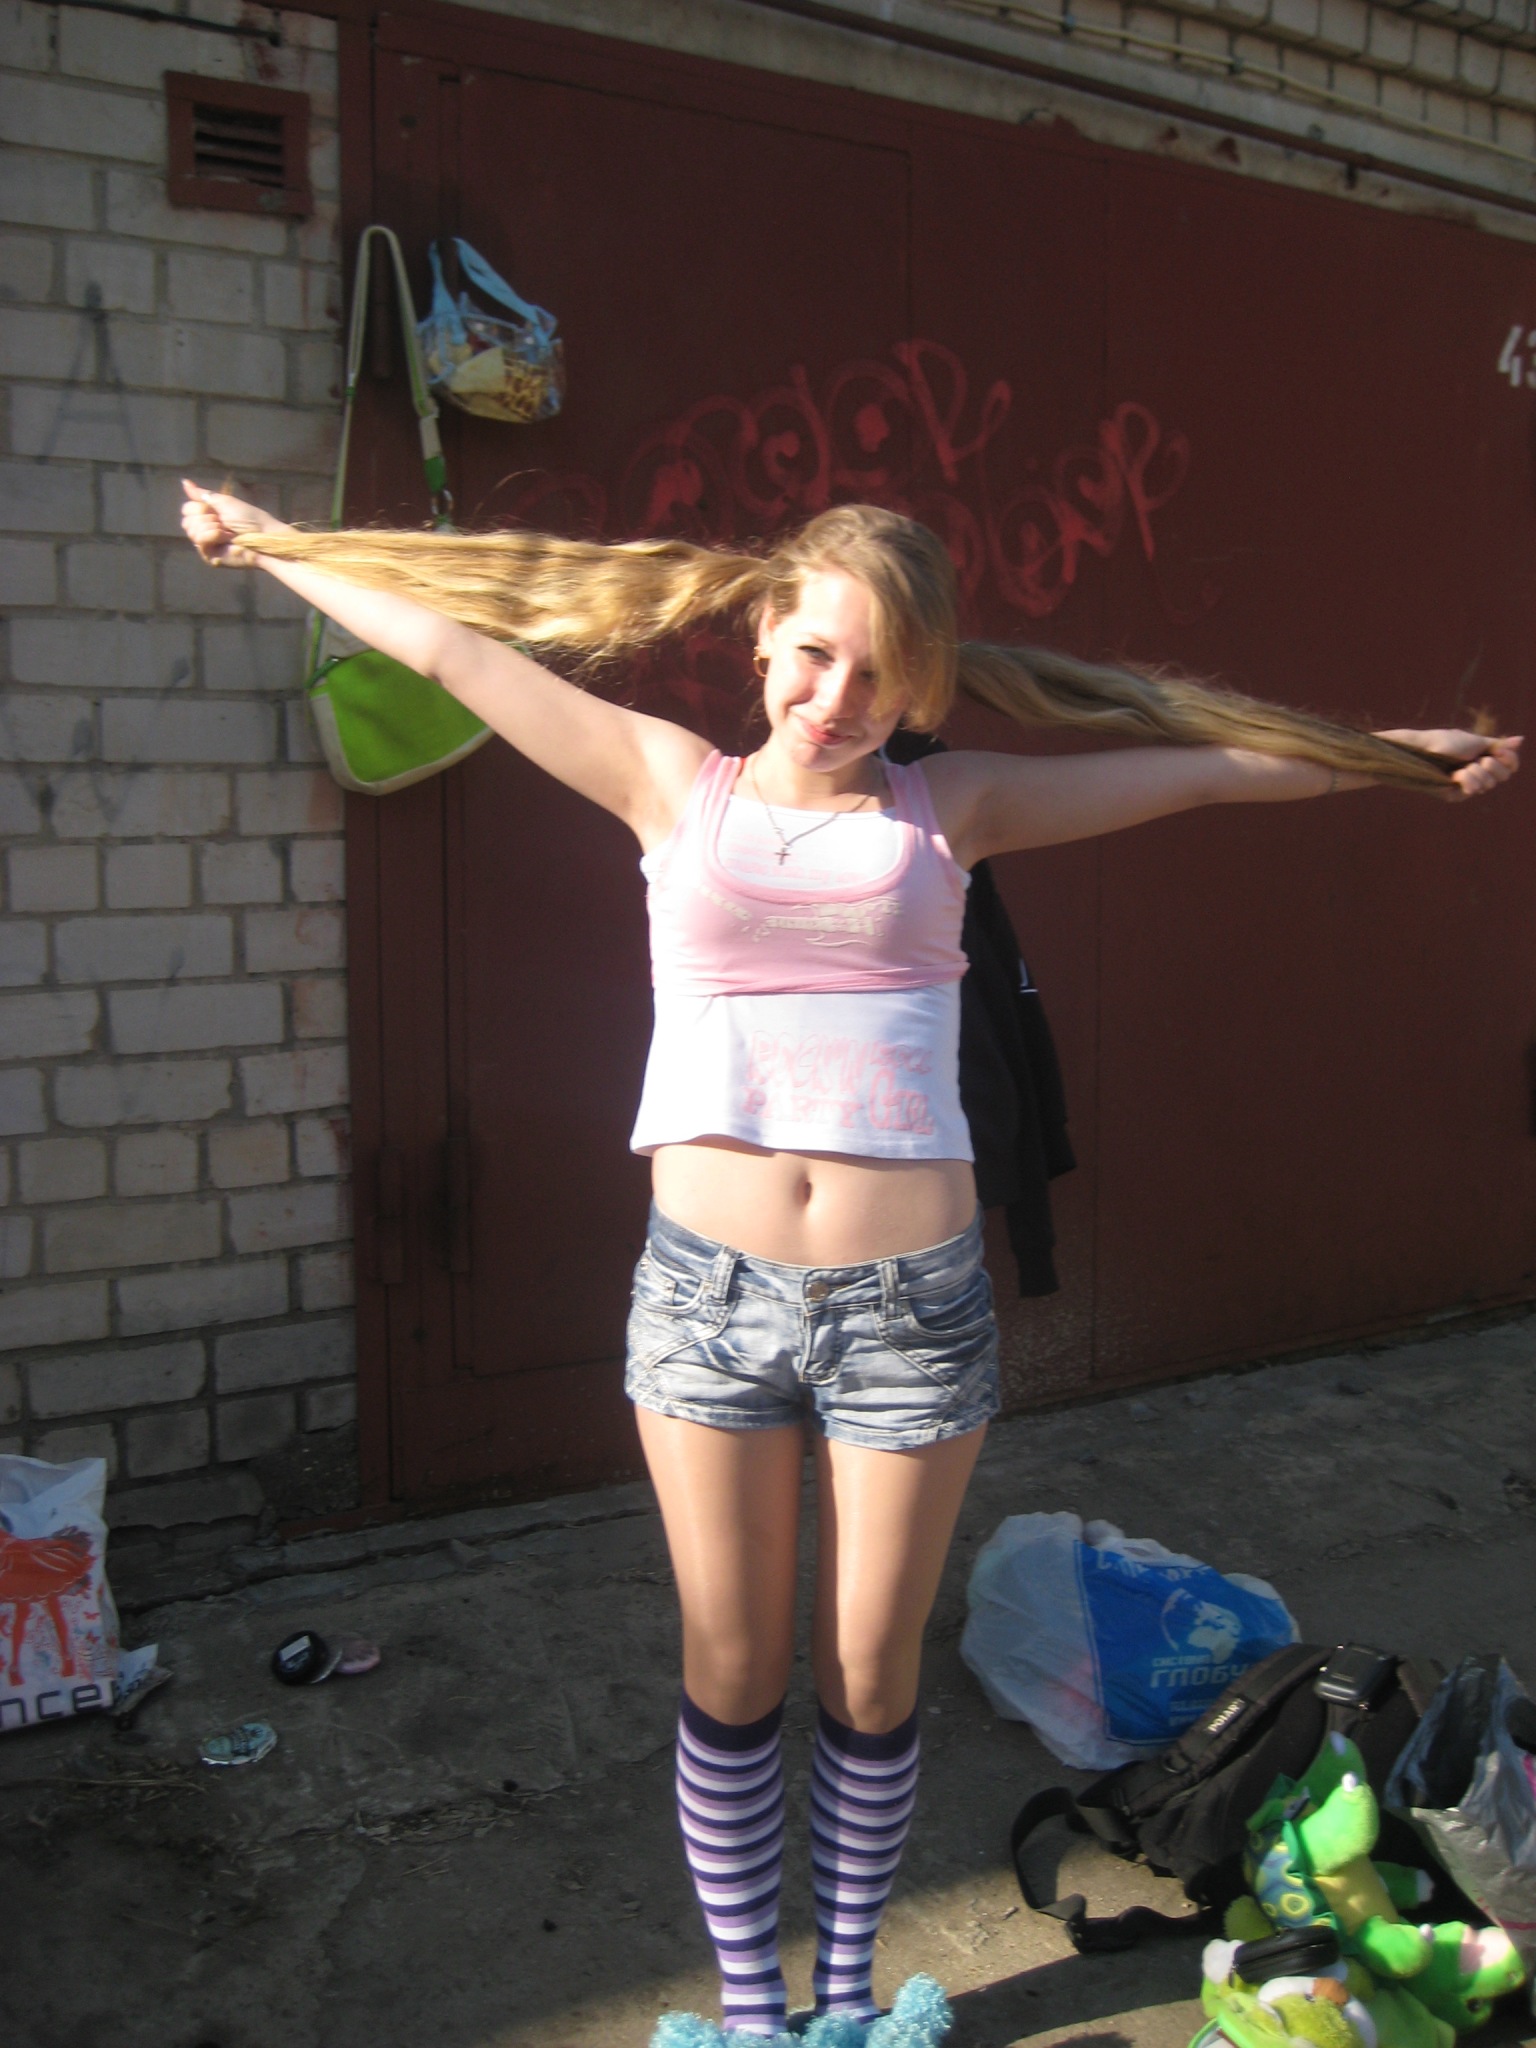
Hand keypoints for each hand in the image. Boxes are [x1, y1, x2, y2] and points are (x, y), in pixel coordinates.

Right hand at [179, 480, 287, 567]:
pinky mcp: (210, 557)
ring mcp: (207, 545)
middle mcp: (205, 530)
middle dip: (205, 517)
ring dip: (211, 527)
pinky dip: (213, 535)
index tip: (216, 510)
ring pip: (191, 531)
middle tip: (223, 522)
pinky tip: (226, 538)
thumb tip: (184, 482)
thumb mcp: (223, 502)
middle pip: (186, 520)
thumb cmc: (249, 518)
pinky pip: (199, 542)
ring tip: (227, 532)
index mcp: (207, 516)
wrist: (262, 536)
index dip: (199, 507)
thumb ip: (202, 494)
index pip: (186, 509)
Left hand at [1377, 727, 1522, 799]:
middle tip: (1478, 759)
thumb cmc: (1445, 742)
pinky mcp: (1455, 795)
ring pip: (1489, 784)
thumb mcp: (1476, 741)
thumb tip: (1521, 740)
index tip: (1501, 751)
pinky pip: (1473, 791)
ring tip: (1462, 767)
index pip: (1509, 766)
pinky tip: (1456, 776)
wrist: (1422, 750)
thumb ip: (1498, 745)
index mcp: (1484, 758)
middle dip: (1493, 766)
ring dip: (1477, 772)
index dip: (1510, 760)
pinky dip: (1468, 781)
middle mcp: (1478, 773)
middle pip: (1503, 776)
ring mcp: (1467, 785)